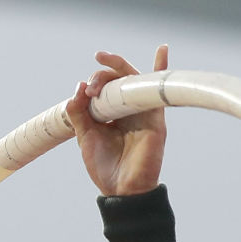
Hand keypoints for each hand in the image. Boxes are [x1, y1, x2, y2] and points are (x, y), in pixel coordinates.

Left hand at [66, 46, 168, 195]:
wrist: (121, 191)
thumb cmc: (105, 169)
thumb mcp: (85, 136)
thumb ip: (79, 112)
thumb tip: (78, 87)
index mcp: (112, 115)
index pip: (105, 87)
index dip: (93, 82)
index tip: (83, 93)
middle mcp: (128, 110)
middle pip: (118, 79)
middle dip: (102, 74)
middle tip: (91, 86)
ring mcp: (142, 113)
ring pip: (133, 79)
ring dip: (117, 69)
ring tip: (102, 64)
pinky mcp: (155, 119)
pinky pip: (157, 92)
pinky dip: (160, 69)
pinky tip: (162, 50)